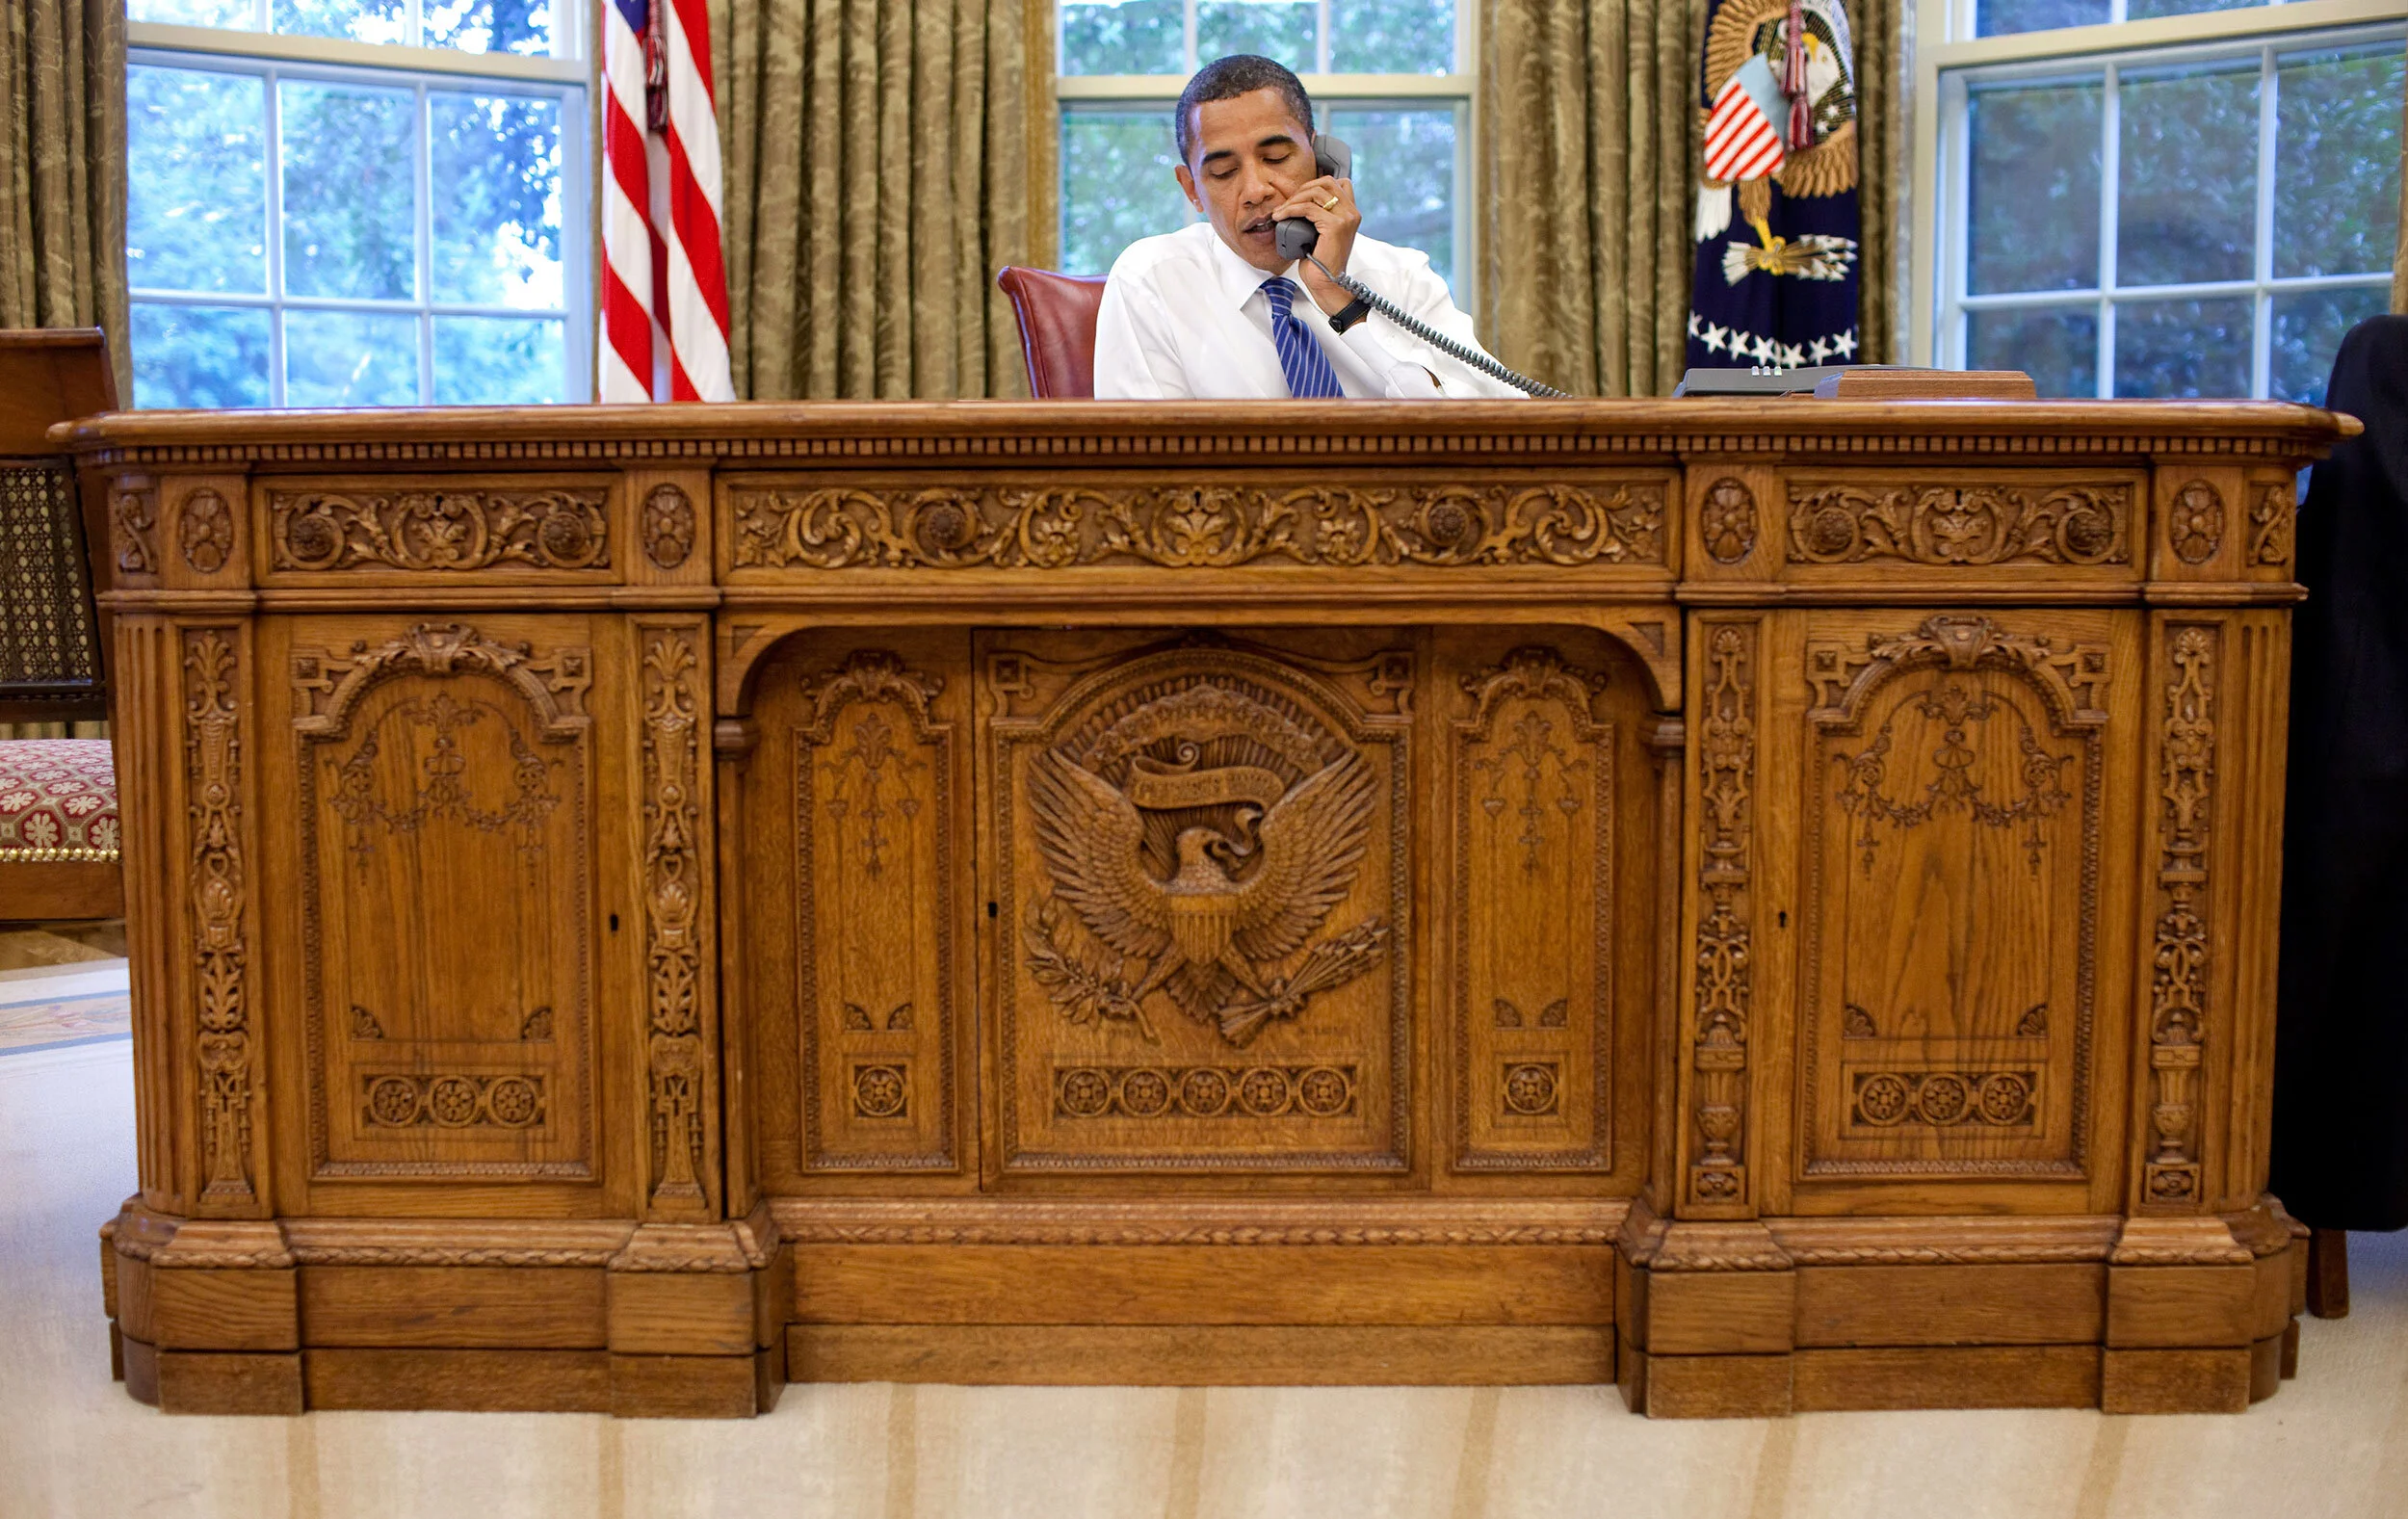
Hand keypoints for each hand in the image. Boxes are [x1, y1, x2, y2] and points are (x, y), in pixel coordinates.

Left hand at [1274, 175, 1360, 314]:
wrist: (1327, 283)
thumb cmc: (1320, 261)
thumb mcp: (1322, 232)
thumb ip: (1321, 214)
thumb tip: (1301, 199)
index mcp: (1352, 212)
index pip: (1339, 182)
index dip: (1318, 184)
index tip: (1300, 198)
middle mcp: (1352, 212)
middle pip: (1327, 182)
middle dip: (1304, 189)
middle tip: (1288, 204)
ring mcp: (1346, 218)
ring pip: (1316, 192)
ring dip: (1294, 199)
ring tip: (1281, 212)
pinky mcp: (1335, 226)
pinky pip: (1308, 209)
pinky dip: (1290, 210)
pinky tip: (1280, 217)